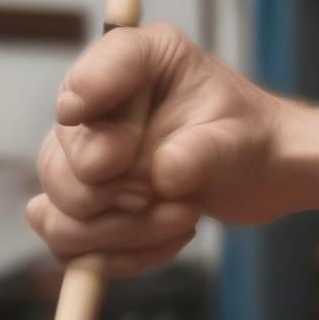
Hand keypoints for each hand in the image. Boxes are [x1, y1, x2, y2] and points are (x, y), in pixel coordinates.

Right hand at [27, 23, 296, 275]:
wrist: (261, 172)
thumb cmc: (250, 140)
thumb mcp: (238, 140)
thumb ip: (200, 152)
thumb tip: (162, 175)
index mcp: (138, 61)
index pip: (89, 75)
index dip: (84, 102)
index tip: (97, 136)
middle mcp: (100, 107)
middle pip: (58, 162)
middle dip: (108, 196)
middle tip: (156, 196)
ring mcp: (85, 157)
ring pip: (57, 214)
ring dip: (117, 234)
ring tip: (180, 220)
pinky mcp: (87, 205)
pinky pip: (70, 247)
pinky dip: (116, 258)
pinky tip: (164, 244)